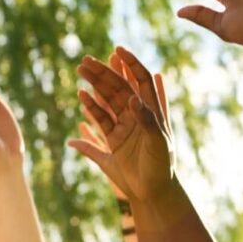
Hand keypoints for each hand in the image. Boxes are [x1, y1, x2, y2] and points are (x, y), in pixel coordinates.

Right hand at [70, 47, 173, 202]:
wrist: (153, 191)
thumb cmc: (162, 166)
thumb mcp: (158, 142)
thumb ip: (147, 120)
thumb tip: (132, 100)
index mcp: (152, 111)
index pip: (141, 80)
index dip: (131, 64)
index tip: (118, 50)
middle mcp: (138, 114)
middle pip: (119, 87)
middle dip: (104, 72)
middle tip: (86, 60)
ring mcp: (125, 126)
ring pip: (107, 100)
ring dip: (95, 85)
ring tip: (81, 70)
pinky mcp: (113, 140)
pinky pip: (100, 119)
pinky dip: (91, 107)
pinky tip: (82, 95)